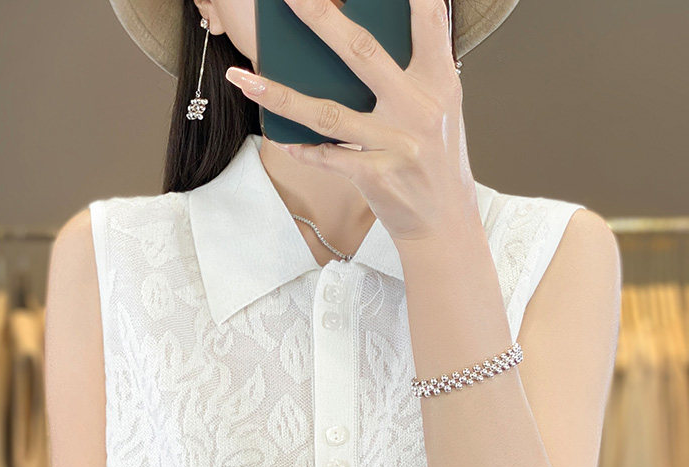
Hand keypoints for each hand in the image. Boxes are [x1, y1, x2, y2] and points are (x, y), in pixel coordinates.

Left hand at [224, 0, 478, 243]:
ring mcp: (395, 145)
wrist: (444, 223)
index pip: (427, 23)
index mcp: (439, 82)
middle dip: (319, 18)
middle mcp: (418, 109)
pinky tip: (279, 136)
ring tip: (244, 78)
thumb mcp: (441, 108)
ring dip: (280, 94)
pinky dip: (302, 147)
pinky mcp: (376, 177)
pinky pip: (327, 157)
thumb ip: (416, 71)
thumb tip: (363, 39)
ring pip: (327, 113)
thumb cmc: (436, 159)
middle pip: (361, 53)